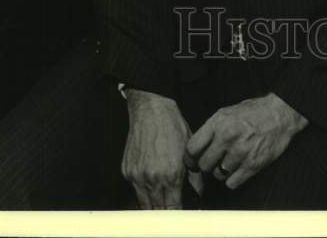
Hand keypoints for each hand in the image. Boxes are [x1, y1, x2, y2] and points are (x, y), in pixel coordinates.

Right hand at [121, 89, 202, 208]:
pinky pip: (135, 190)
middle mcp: (153, 178)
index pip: (173, 209)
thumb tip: (199, 195)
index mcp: (171, 175)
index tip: (181, 217)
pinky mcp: (127, 171)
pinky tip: (151, 187)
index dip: (178, 216)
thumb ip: (195, 177)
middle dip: (166, 213)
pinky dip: (142, 192)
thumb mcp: (190, 151)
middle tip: (172, 210)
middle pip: (158, 211)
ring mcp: (137, 176)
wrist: (151, 110)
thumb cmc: (173, 127)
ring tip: (162, 204)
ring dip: (153, 207)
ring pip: (145, 205)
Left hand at [184, 92, 307, 190]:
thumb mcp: (227, 113)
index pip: (192, 148)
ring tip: (229, 162)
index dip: (190, 158)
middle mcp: (227, 137)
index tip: (193, 161)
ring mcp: (240, 152)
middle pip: (203, 165)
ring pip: (218, 175)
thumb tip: (195, 149)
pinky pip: (232, 183)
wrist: (280, 113)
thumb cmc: (252, 112)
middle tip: (213, 162)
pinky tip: (238, 169)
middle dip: (206, 165)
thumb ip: (210, 129)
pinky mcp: (253, 164)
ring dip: (221, 172)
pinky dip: (232, 179)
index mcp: (218, 122)